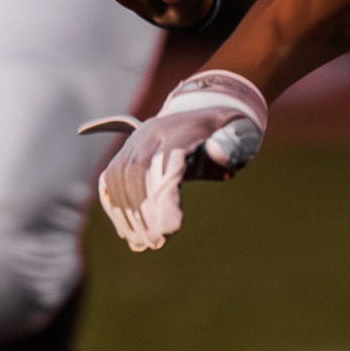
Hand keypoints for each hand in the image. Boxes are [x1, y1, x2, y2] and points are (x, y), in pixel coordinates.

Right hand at [80, 70, 269, 252]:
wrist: (205, 108)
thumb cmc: (226, 130)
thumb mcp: (239, 133)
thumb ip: (232, 145)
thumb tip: (223, 163)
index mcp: (181, 128)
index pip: (166, 161)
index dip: (164, 196)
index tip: (171, 229)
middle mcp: (151, 133)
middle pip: (137, 172)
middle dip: (143, 211)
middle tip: (155, 242)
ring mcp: (135, 142)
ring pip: (119, 177)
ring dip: (127, 213)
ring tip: (140, 243)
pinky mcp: (125, 153)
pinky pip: (110, 179)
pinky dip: (115, 206)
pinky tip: (125, 231)